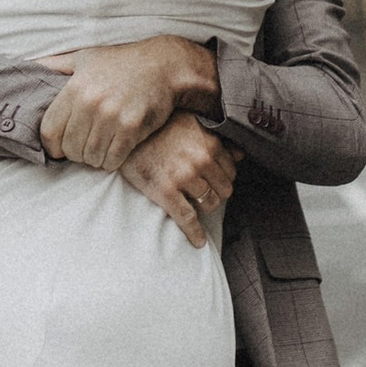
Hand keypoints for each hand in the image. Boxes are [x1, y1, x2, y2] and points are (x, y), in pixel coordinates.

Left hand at [37, 37, 218, 171]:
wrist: (163, 65)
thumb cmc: (120, 62)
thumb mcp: (84, 57)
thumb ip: (55, 64)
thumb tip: (28, 65)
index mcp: (75, 88)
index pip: (50, 132)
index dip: (53, 146)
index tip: (61, 147)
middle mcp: (90, 102)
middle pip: (70, 148)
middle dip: (76, 153)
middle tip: (86, 146)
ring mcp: (112, 116)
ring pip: (91, 157)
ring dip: (95, 158)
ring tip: (101, 147)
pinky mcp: (132, 127)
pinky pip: (112, 159)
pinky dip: (112, 161)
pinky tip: (116, 150)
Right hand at [115, 114, 236, 248]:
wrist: (126, 134)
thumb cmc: (158, 128)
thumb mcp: (191, 125)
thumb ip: (217, 139)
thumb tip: (240, 155)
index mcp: (210, 144)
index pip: (231, 171)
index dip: (223, 178)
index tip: (214, 181)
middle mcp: (201, 161)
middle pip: (223, 191)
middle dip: (216, 193)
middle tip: (204, 192)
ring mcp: (184, 177)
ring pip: (209, 204)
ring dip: (205, 207)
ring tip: (196, 205)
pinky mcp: (166, 192)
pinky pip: (187, 218)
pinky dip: (194, 232)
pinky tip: (198, 241)